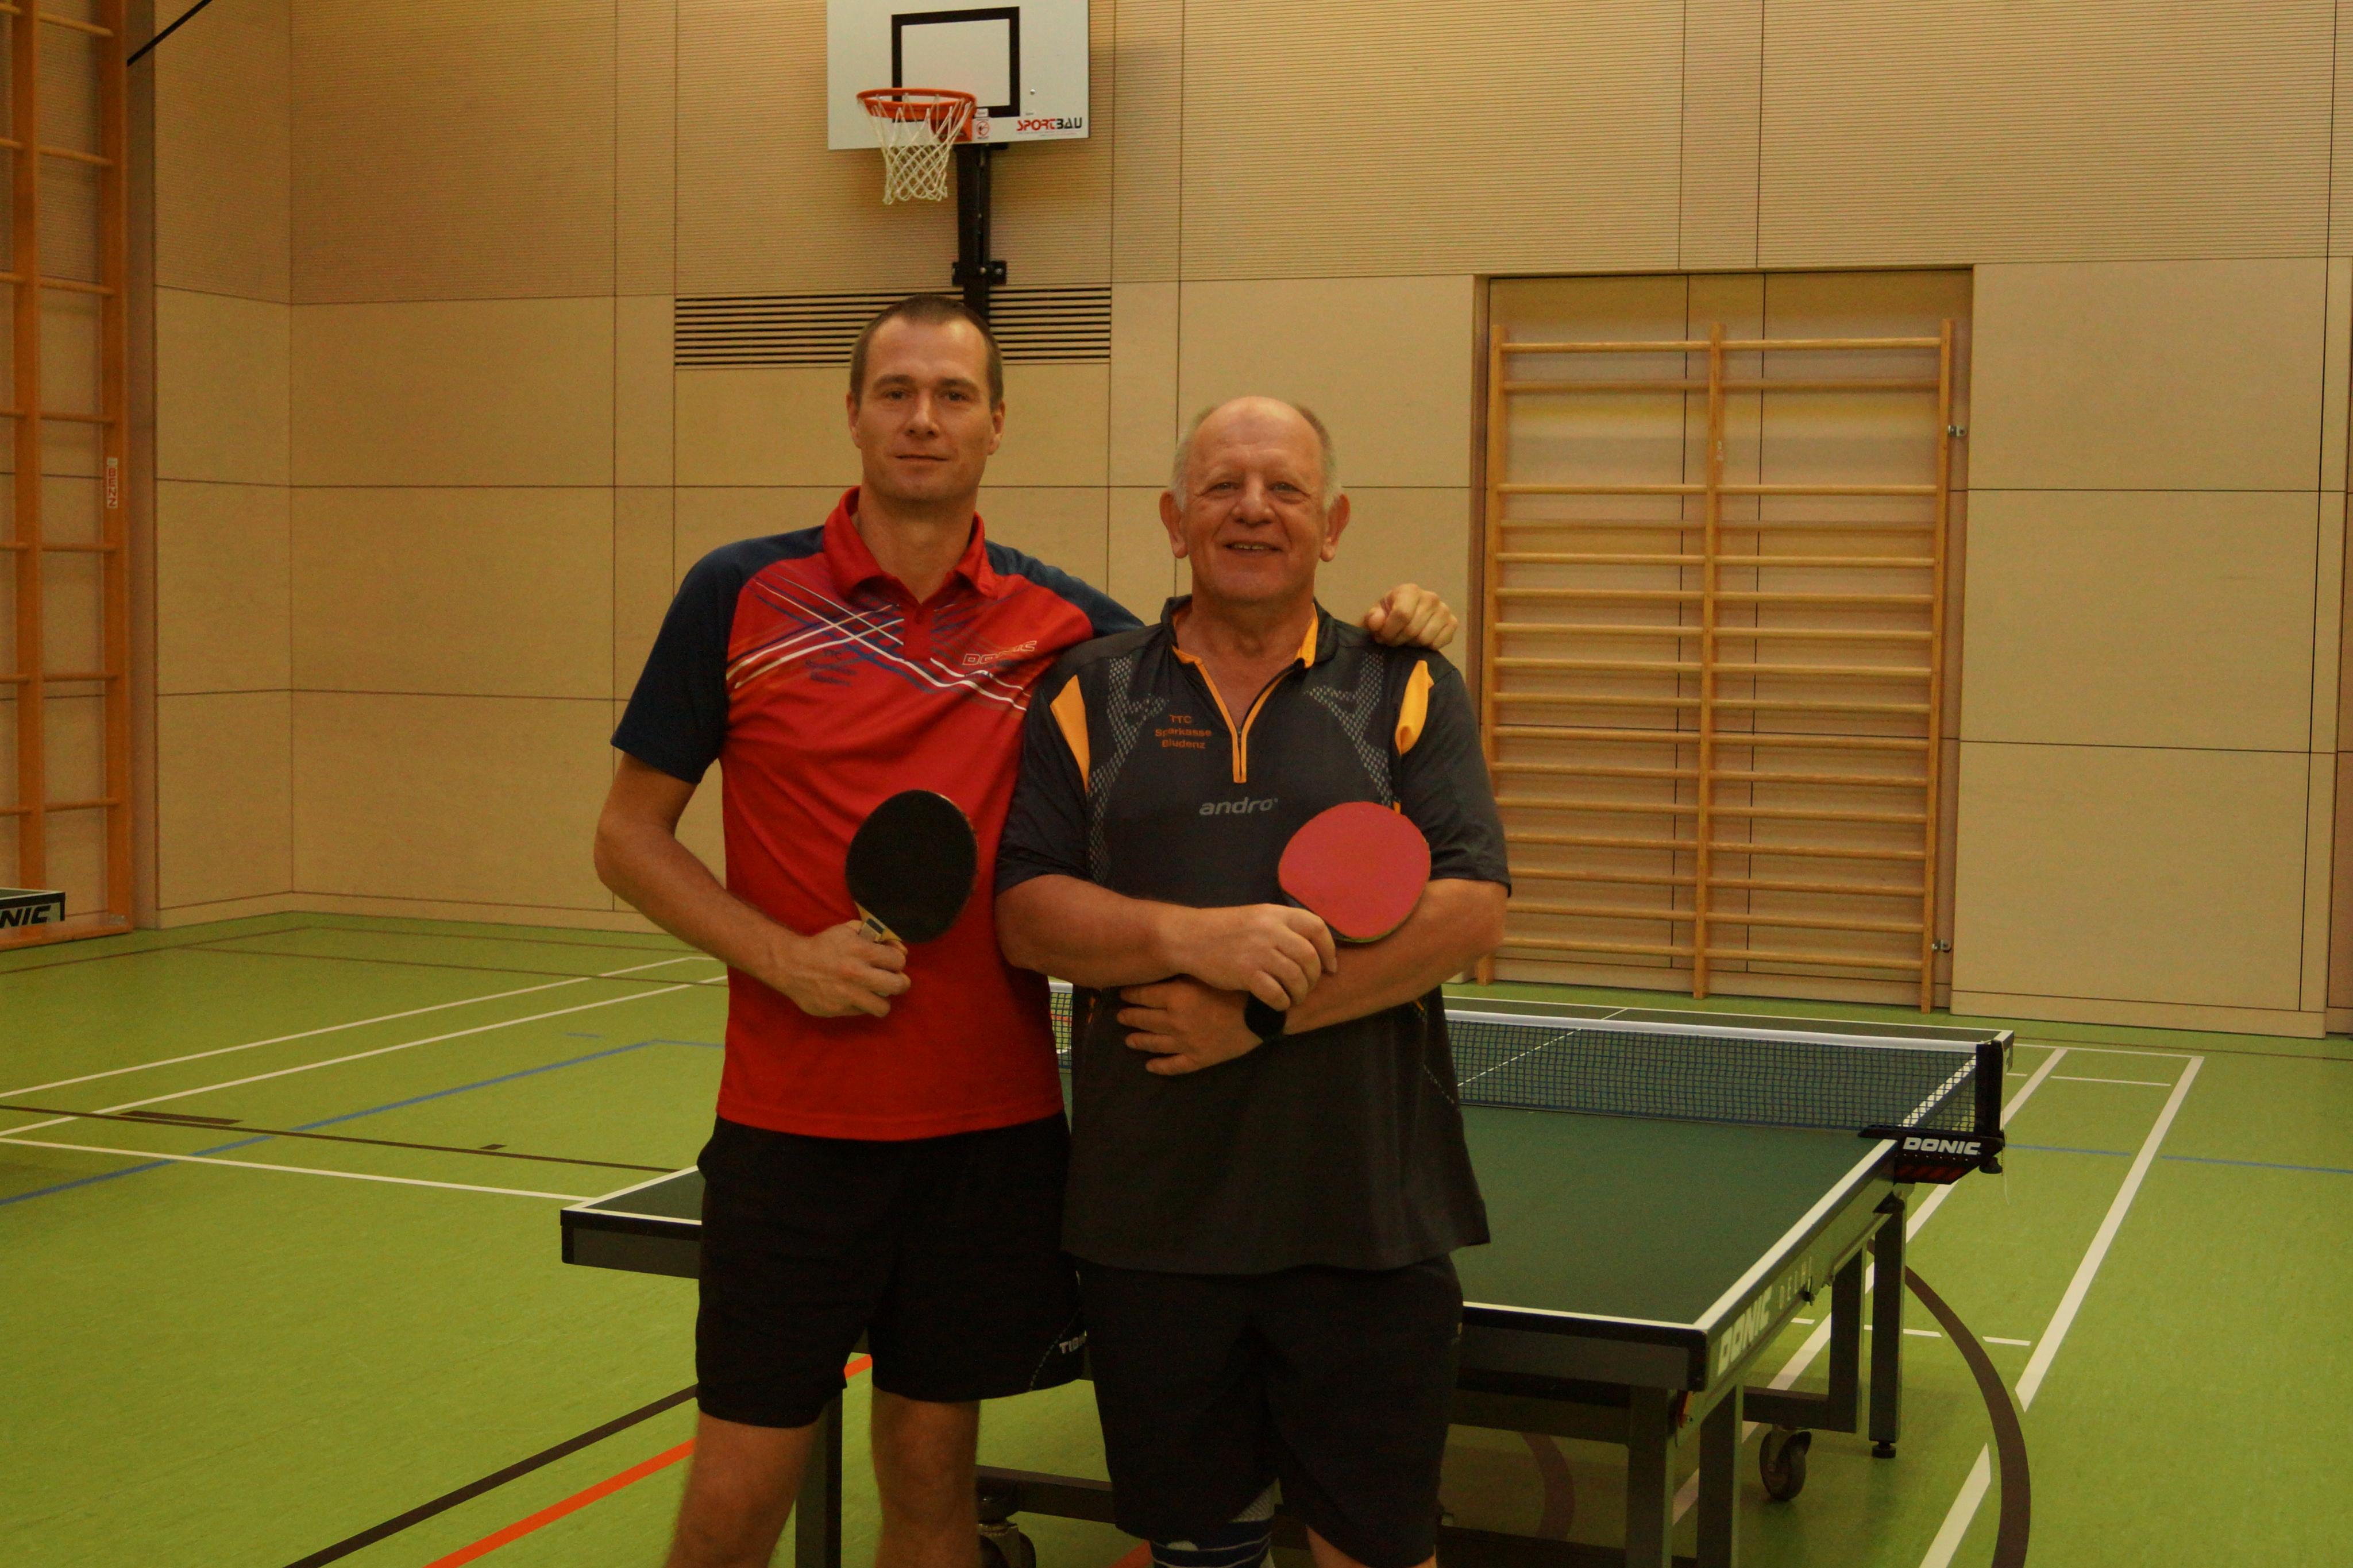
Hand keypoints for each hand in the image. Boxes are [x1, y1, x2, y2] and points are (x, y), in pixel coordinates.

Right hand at [757, 921, 910, 1017]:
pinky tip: (853, 996)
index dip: (897, 961)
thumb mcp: (848, 930)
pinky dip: (861, 1005)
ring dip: (881, 1000)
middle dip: (900, 982)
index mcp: (860, 950)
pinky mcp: (837, 1010)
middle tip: (893, 981)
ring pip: (883, 1007)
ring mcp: (846, 994)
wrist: (792, 965)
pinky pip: (861, 1012)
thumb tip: (900, 949)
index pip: (898, 961)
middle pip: (898, 986)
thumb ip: (876, 935)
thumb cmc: (824, 946)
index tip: (891, 963)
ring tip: (875, 993)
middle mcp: (856, 973)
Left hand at [1118, 979, 1260, 1075]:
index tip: (1122, 993)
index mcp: (1175, 997)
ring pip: (1153, 1043)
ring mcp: (1186, 1043)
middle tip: (1120, 1016)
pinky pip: (1174, 1066)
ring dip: (1138, 1041)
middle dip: (1129, 1016)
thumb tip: (1159, 965)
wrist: (1263, 1013)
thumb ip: (1182, 970)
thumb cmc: (1236, 986)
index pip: (1142, 995)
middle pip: (1143, 1019)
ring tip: (1128, 1040)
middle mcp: (1175, 1021)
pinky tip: (1150, 1066)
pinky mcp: (1200, 1059)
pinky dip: (1160, 1067)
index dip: (1130, 994)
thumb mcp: (1207, 971)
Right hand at [1163, 904, 1337, 1007]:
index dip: (1328, 949)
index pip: (1317, 928)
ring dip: (1301, 993)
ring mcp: (1258, 952)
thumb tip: (1314, 947)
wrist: (1189, 938)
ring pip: (1296, 978)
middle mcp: (1270, 930)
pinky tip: (1279, 1004)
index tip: (1330, 967)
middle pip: (1309, 957)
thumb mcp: (1257, 917)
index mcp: (1275, 914)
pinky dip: (1283, 1002)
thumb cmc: (1225, 929)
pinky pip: (1276, 993)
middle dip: (1315, 977)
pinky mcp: (1245, 973)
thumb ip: (1283, 927)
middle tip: (1308, 986)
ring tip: (1295, 998)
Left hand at [1360, 583, 1457, 649]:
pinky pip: (1438, 643)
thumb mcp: (1375, 615)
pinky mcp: (1453, 623)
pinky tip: (1419, 641)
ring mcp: (1444, 610)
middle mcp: (1431, 597)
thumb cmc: (1389, 615)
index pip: (1402, 614)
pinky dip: (1426, 647)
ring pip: (1425, 639)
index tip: (1382, 637)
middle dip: (1399, 639)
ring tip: (1405, 639)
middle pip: (1412, 629)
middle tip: (1393, 640)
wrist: (1404, 618)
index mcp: (1410, 591)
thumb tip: (1377, 622)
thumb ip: (1373, 618)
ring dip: (1412, 644)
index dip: (1390, 631)